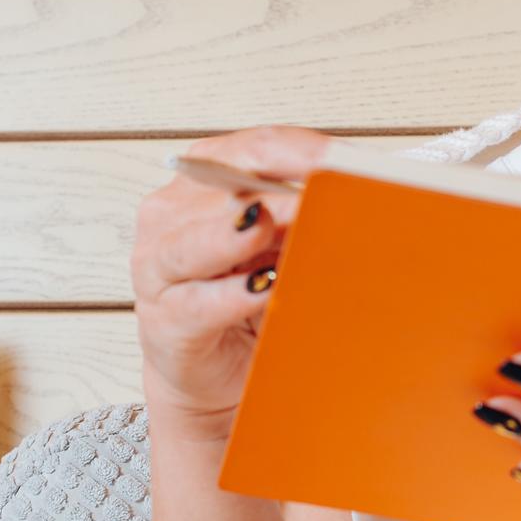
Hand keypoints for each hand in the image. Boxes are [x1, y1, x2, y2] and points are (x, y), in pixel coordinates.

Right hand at [131, 125, 328, 445]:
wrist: (211, 372)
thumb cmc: (249, 297)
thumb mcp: (282, 247)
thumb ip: (306, 217)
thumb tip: (361, 198)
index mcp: (205, 177)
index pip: (256, 148)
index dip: (304, 151)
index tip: (349, 161)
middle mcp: (173, 212)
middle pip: (229, 185)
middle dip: (280, 189)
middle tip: (327, 192)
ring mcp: (159, 265)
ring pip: (199, 240)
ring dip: (245, 233)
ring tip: (279, 225)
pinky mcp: (164, 318)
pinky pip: (199, 302)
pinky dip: (234, 295)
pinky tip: (265, 288)